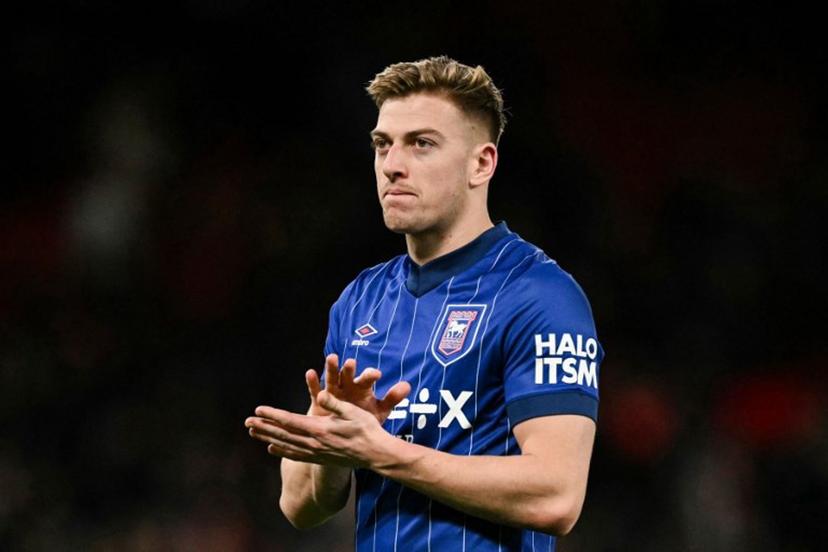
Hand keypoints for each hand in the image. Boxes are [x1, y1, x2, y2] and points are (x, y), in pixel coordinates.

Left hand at [246, 391, 402, 468]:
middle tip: (247, 421)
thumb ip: (334, 403)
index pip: (291, 421)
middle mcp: (314, 442)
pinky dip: (281, 451)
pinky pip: (295, 455)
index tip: (258, 410)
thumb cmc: (367, 429)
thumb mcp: (353, 411)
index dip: (273, 415)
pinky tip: (271, 448)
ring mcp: (316, 452)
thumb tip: (319, 395)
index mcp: (321, 429)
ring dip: (268, 437)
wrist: (376, 454)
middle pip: (283, 434)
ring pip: (286, 445)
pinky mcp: (319, 458)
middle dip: (264, 426)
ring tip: (253, 433)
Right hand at [307, 354, 409, 423]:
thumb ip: (391, 398)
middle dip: (349, 368)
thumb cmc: (364, 421)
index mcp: (362, 388)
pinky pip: (315, 389)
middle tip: (351, 362)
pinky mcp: (319, 399)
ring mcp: (333, 392)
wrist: (344, 435)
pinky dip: (312, 381)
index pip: (367, 378)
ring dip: (331, 368)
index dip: (370, 375)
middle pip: (348, 374)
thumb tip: (407, 385)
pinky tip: (310, 373)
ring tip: (332, 358)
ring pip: (331, 378)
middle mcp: (347, 386)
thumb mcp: (379, 411)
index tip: (376, 374)